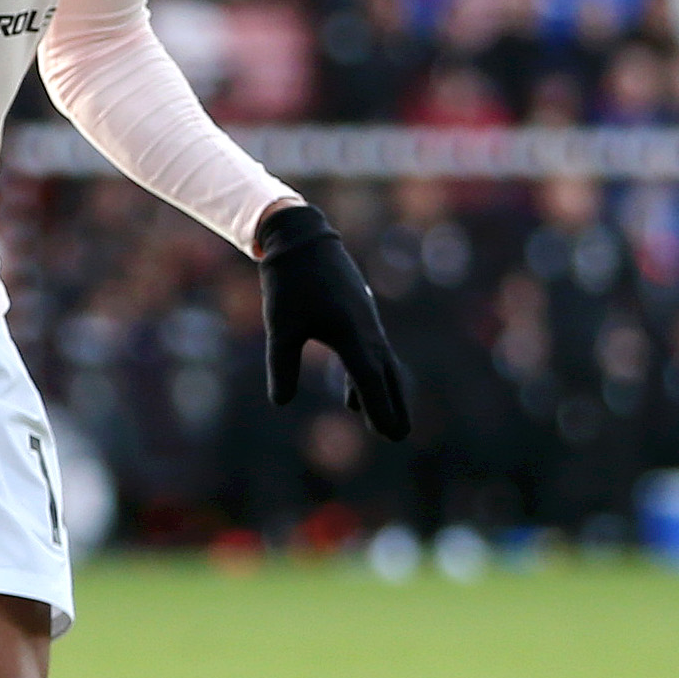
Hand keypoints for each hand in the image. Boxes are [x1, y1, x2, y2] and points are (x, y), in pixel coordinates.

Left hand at [256, 200, 410, 439]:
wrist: (302, 241)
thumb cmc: (289, 283)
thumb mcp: (280, 326)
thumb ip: (281, 365)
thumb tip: (280, 402)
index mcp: (351, 334)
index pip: (369, 379)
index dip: (380, 408)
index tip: (390, 433)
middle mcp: (367, 331)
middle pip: (385, 376)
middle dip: (392, 406)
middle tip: (398, 437)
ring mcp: (366, 324)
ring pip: (381, 366)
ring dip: (383, 393)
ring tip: (385, 424)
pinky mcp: (359, 318)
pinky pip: (371, 354)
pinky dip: (367, 377)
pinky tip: (353, 397)